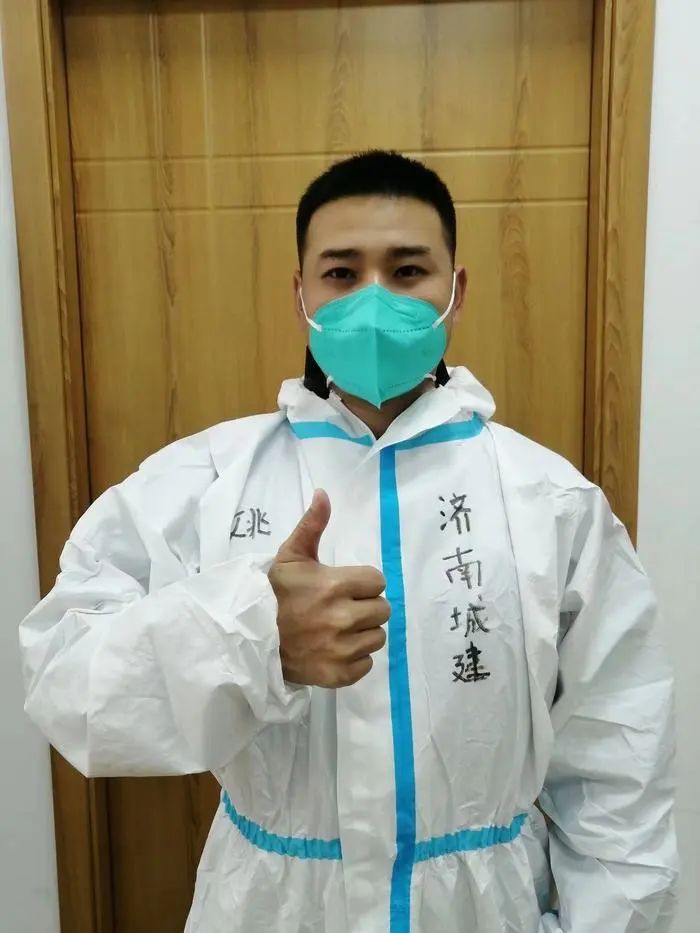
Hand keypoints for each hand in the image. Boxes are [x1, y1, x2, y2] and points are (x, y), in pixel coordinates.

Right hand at [268, 490, 389, 687]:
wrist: (250, 637)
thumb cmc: (273, 593)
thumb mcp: (290, 555)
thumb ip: (312, 525)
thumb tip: (324, 493)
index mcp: (336, 585)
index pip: (378, 582)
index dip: (363, 583)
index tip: (344, 587)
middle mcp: (343, 618)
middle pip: (382, 610)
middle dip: (365, 607)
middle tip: (341, 608)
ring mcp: (341, 648)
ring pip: (377, 637)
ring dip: (363, 633)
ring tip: (338, 629)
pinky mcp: (338, 673)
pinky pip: (366, 665)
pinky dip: (355, 659)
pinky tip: (335, 649)